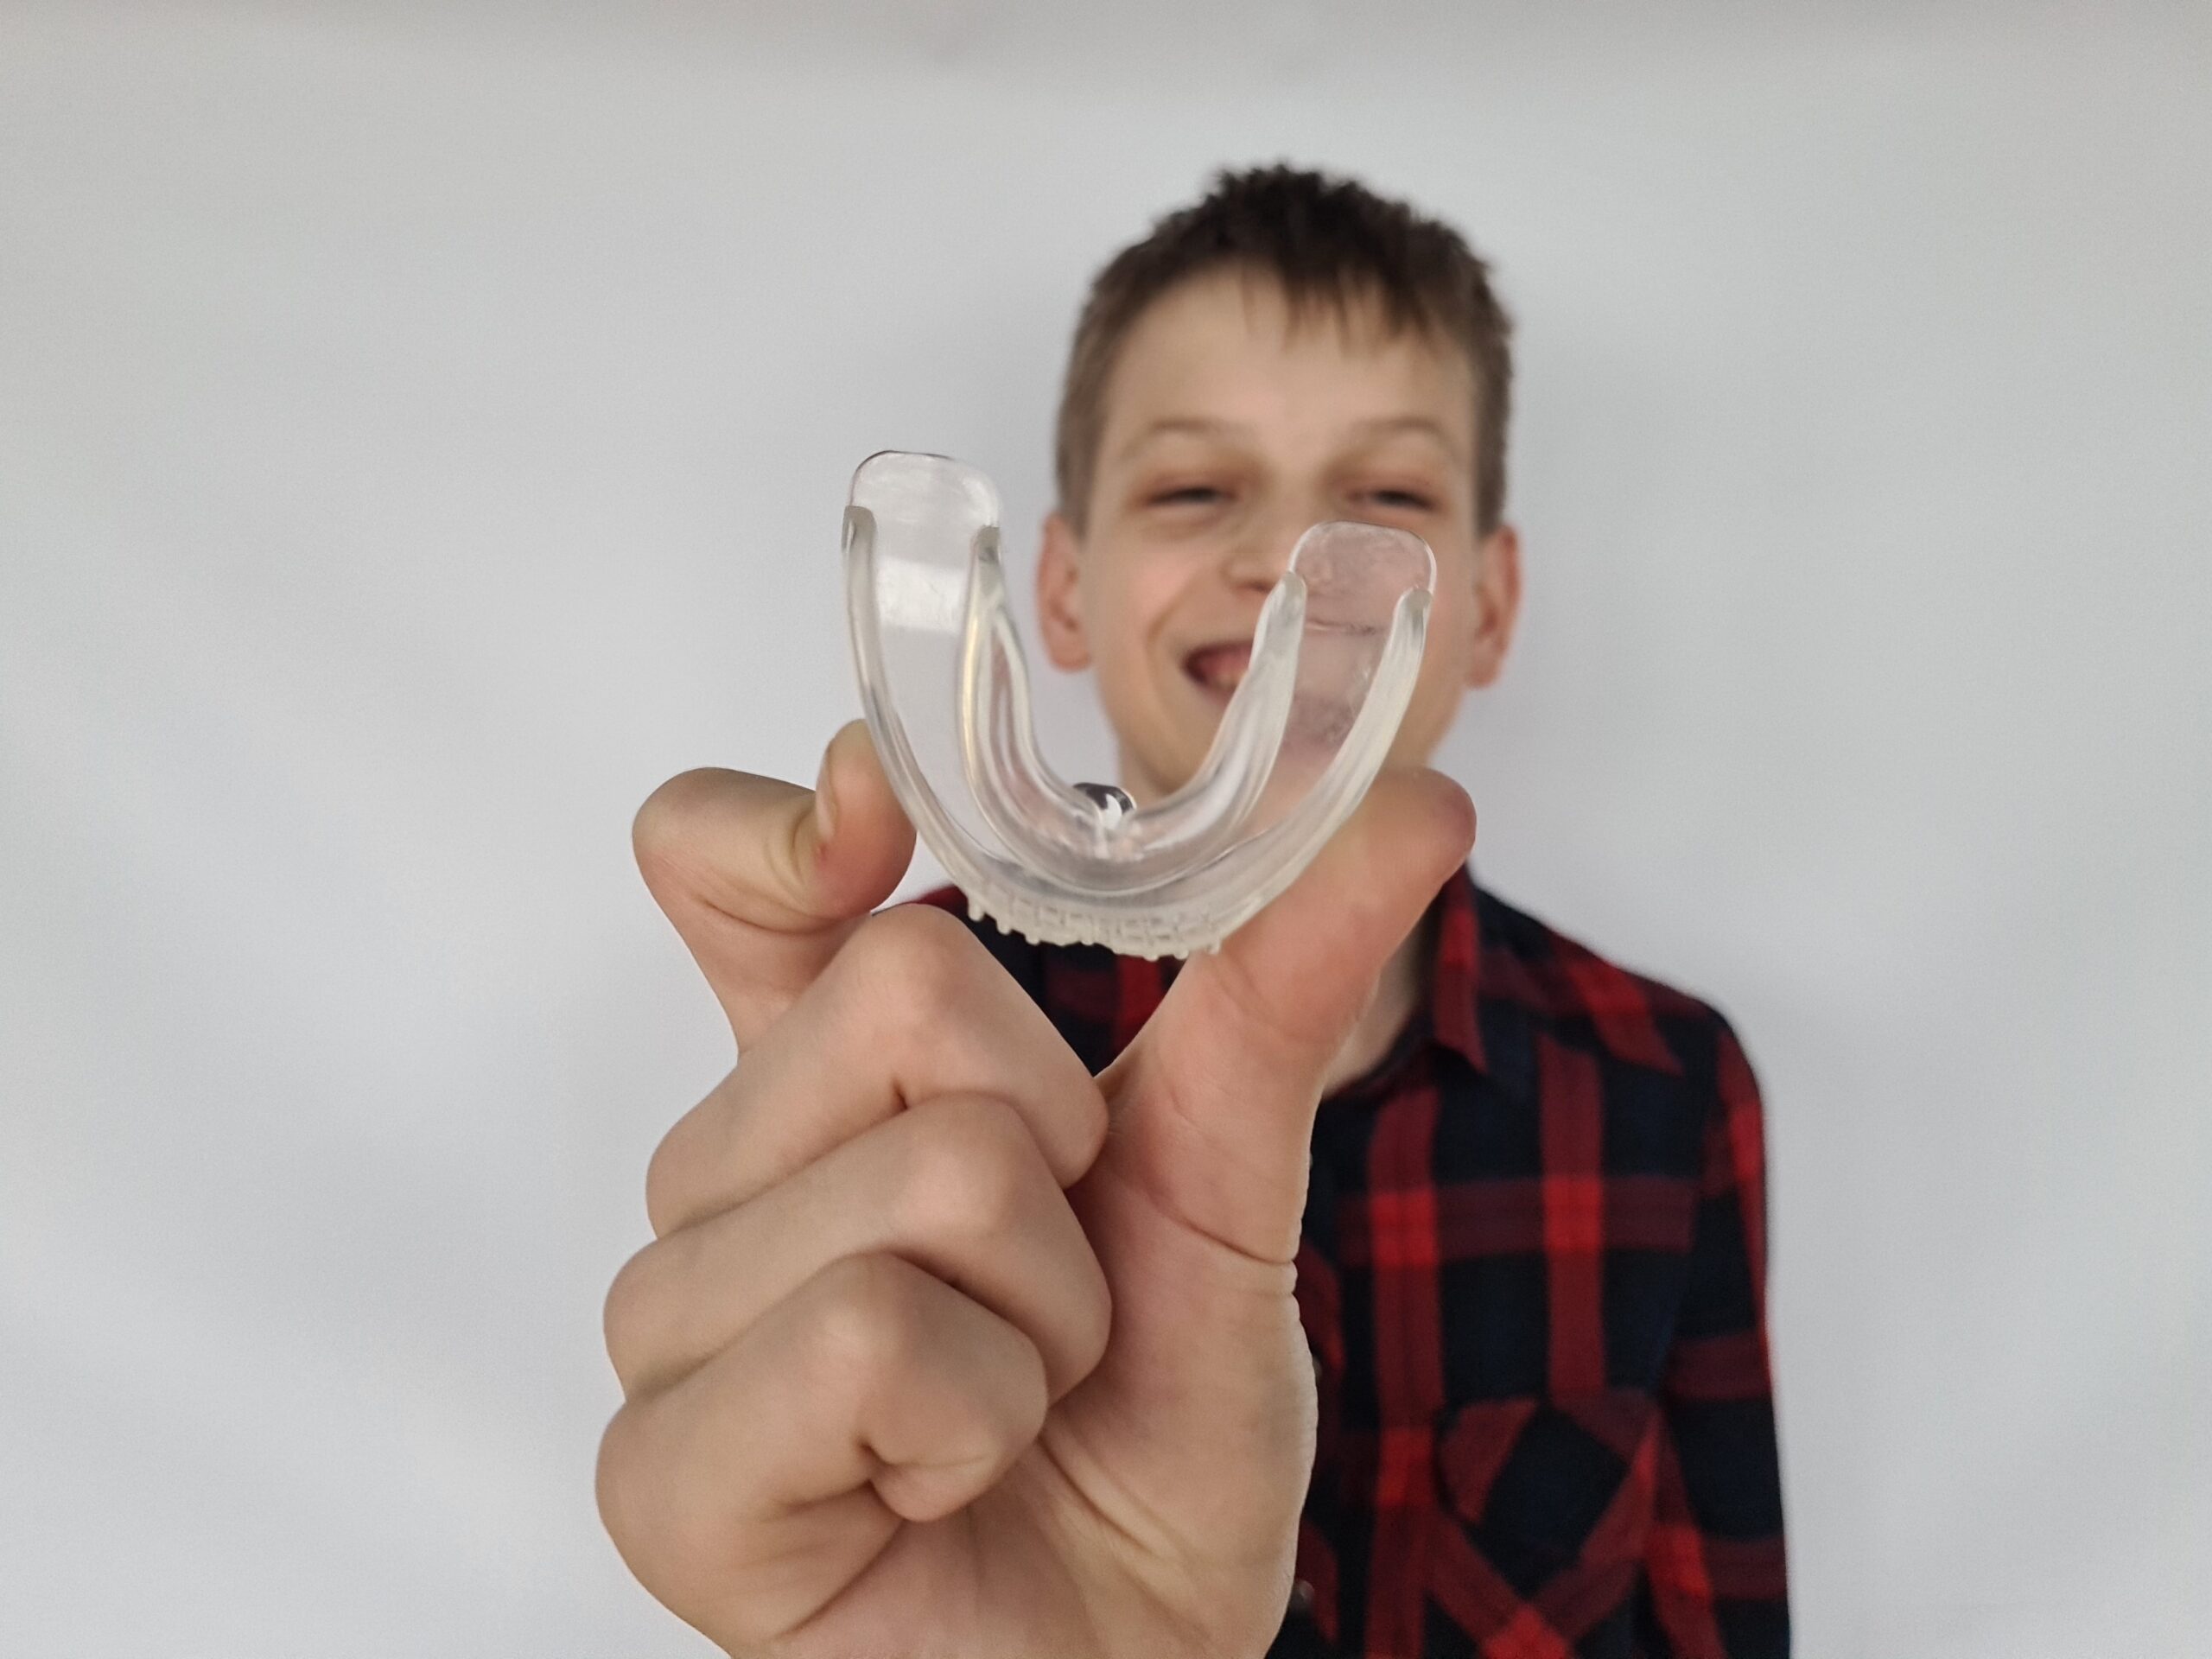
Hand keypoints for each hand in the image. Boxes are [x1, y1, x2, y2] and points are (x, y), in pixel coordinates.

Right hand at [598, 721, 1473, 1657]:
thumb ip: (1273, 995)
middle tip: (1052, 1305)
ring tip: (1010, 1410)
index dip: (789, 820)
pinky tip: (936, 1490)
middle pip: (903, 994)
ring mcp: (667, 1320)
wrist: (1133, 1658)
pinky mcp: (661, 1471)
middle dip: (1070, 1168)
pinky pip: (863, 1335)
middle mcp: (719, 1178)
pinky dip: (980, 1420)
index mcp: (817, 1092)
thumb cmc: (1148, 1433)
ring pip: (926, 1178)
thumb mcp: (1227, 1193)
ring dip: (1050, 1321)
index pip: (714, 868)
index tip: (874, 814)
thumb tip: (1413, 802)